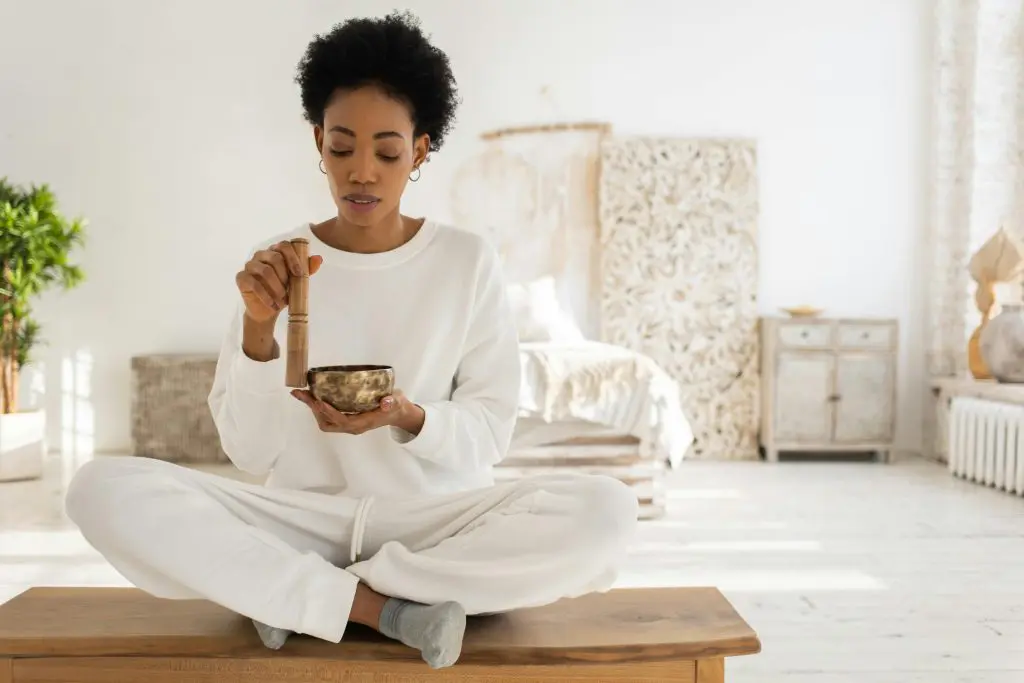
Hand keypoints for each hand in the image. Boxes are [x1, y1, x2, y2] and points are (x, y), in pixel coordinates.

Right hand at [235, 241, 323, 322]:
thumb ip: (307, 269)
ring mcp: (250, 265)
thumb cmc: (283, 292)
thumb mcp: (297, 281)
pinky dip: (266, 296)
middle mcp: (261, 255)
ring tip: (282, 300)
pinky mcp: (241, 277)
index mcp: (275, 252)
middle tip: (289, 290)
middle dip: (285, 275)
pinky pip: (254, 284)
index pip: (285, 246)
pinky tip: (273, 305)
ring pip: (265, 270)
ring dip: (276, 287)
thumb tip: (319, 259)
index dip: (294, 258)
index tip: (300, 274)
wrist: (268, 310)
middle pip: (275, 257)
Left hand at [290, 389, 424, 435]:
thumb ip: (392, 401)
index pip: (343, 421)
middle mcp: (352, 427)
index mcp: (363, 423)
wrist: (397, 414)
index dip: (330, 412)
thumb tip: (386, 402)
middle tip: (302, 394)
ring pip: (325, 422)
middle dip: (314, 409)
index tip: (318, 401)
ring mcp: (348, 424)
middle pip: (328, 422)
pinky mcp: (345, 419)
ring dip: (313, 409)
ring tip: (304, 394)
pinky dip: (318, 408)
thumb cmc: (395, 406)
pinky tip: (314, 396)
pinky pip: (327, 418)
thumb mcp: (396, 402)